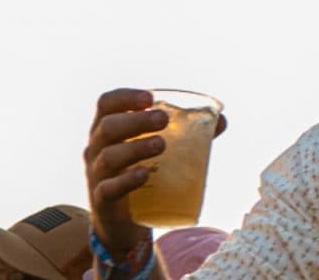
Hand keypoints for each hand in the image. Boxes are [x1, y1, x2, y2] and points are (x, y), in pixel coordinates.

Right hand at [83, 88, 227, 253]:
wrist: (123, 221)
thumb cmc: (142, 173)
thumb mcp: (159, 150)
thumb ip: (188, 134)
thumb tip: (221, 120)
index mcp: (108, 129)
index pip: (106, 104)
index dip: (125, 97)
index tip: (150, 98)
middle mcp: (96, 148)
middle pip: (107, 128)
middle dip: (135, 121)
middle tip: (163, 119)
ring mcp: (97, 175)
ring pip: (109, 157)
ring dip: (136, 148)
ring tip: (161, 145)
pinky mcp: (102, 200)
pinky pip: (108, 188)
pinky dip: (127, 180)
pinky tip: (145, 175)